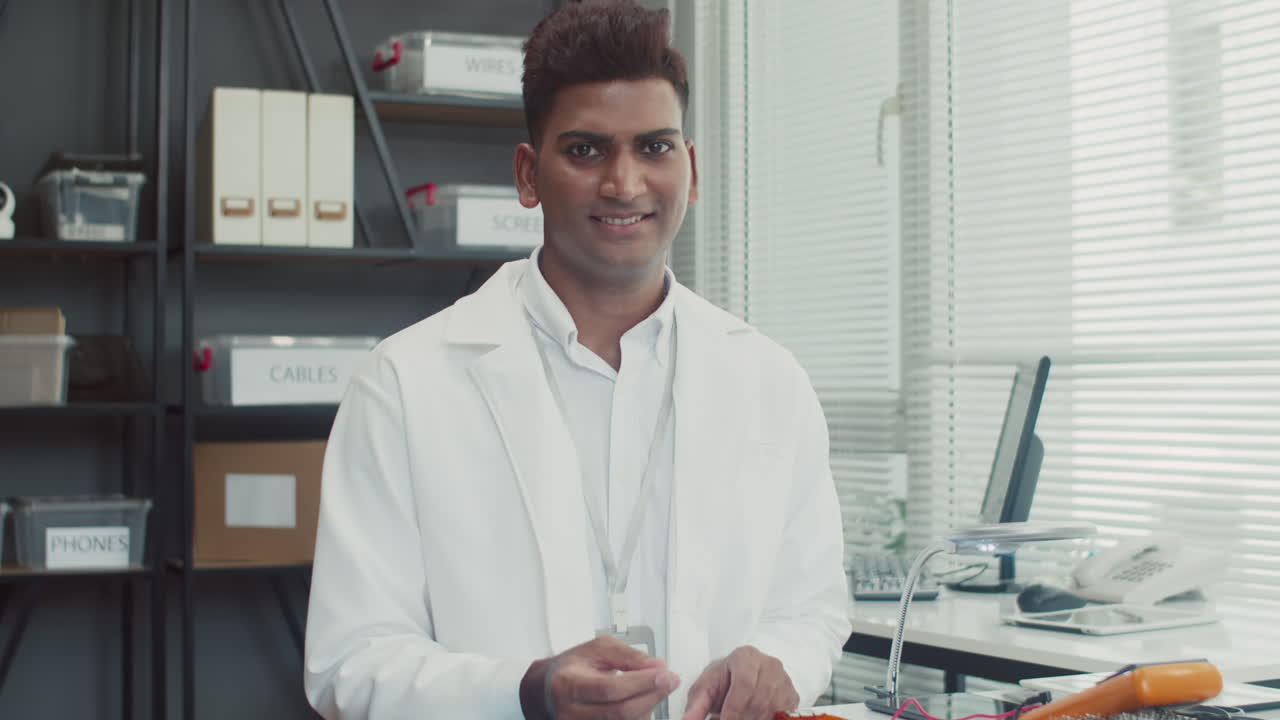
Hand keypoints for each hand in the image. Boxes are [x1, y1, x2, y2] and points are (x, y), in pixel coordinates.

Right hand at [520, 634, 680, 719]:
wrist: (547, 690)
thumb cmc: (572, 667)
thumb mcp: (597, 649)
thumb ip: (628, 655)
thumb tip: (657, 667)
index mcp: (567, 684)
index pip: (610, 689)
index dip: (641, 683)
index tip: (665, 674)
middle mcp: (570, 712)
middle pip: (621, 712)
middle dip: (652, 696)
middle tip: (671, 681)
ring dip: (648, 707)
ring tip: (653, 688)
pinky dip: (638, 716)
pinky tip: (642, 701)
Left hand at [681, 645, 797, 719]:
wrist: (744, 676)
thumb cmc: (724, 680)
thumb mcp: (705, 688)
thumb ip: (696, 705)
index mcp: (746, 656)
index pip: (744, 683)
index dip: (734, 707)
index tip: (724, 719)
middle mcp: (769, 665)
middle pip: (758, 699)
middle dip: (741, 717)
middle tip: (727, 719)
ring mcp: (784, 680)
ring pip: (771, 709)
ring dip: (753, 719)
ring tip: (738, 717)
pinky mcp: (792, 696)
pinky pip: (782, 714)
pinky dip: (766, 719)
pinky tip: (754, 717)